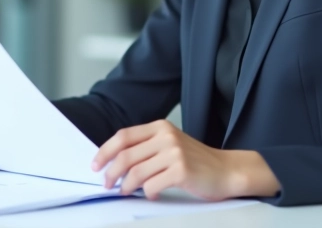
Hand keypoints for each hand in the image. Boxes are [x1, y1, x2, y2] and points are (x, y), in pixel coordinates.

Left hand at [90, 120, 253, 200]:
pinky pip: (152, 185)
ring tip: (126, 191)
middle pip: (126, 155)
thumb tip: (114, 162)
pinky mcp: (181, 171)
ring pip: (136, 172)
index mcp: (160, 127)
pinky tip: (152, 194)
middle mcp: (166, 136)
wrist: (226, 170)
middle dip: (111, 172)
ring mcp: (174, 153)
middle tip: (107, 184)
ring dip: (126, 186)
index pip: (123, 136)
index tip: (96, 165)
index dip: (105, 151)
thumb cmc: (195, 161)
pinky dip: (147, 193)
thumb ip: (146, 147)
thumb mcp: (170, 144)